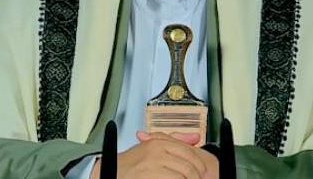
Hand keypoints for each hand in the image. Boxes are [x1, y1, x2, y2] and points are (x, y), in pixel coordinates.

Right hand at [90, 131, 217, 178]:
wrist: (109, 172)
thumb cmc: (131, 163)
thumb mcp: (151, 147)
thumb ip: (174, 140)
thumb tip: (195, 137)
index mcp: (158, 144)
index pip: (189, 152)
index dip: (199, 165)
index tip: (203, 173)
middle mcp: (156, 153)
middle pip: (188, 167)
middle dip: (196, 177)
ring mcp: (152, 167)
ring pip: (182, 177)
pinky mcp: (149, 178)